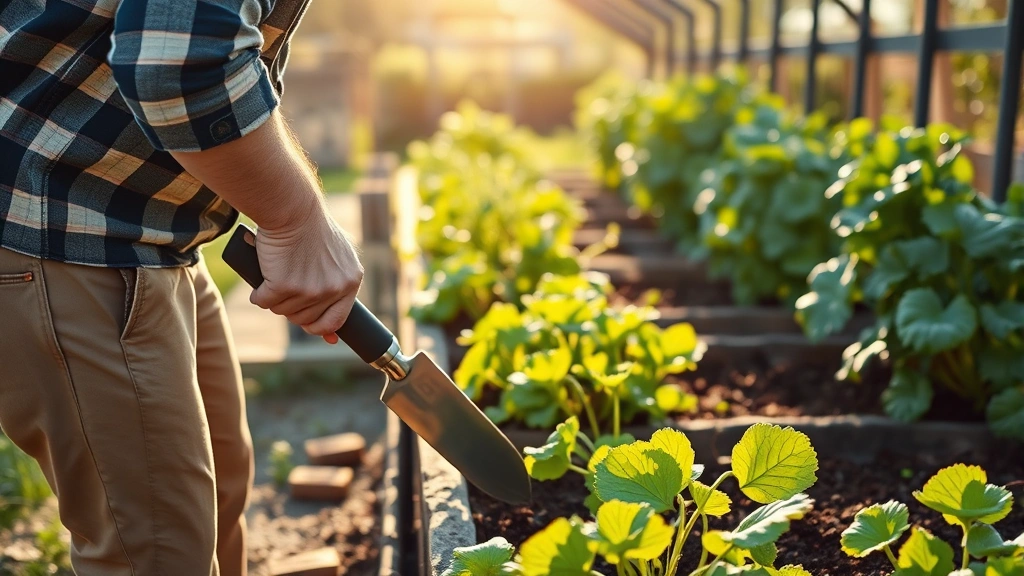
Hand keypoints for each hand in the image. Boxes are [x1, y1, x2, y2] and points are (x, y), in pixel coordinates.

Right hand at [249, 206, 363, 343]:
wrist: (293, 208)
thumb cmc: (312, 228)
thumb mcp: (338, 256)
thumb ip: (339, 288)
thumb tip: (332, 337)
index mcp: (350, 281)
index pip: (336, 321)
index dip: (319, 327)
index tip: (308, 324)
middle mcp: (333, 289)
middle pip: (306, 320)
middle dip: (292, 308)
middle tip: (286, 289)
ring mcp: (310, 289)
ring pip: (283, 311)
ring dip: (275, 300)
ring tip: (276, 277)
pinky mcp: (285, 286)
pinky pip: (264, 302)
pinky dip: (258, 294)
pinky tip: (260, 281)